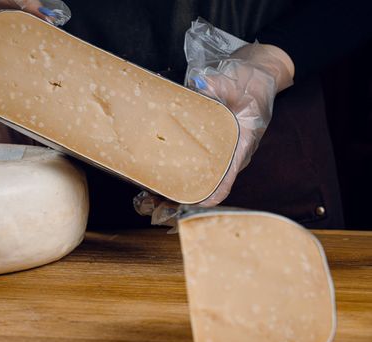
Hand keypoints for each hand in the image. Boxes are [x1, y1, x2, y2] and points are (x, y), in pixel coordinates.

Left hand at [135, 18, 294, 224]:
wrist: (255, 73)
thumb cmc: (251, 80)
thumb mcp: (238, 81)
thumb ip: (219, 84)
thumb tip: (198, 82)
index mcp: (241, 144)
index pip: (228, 178)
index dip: (212, 194)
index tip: (194, 205)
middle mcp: (228, 152)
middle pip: (207, 182)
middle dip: (183, 194)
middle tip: (157, 201)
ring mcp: (218, 148)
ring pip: (197, 174)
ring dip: (174, 185)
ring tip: (148, 194)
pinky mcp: (207, 141)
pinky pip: (191, 160)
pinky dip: (173, 168)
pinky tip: (152, 171)